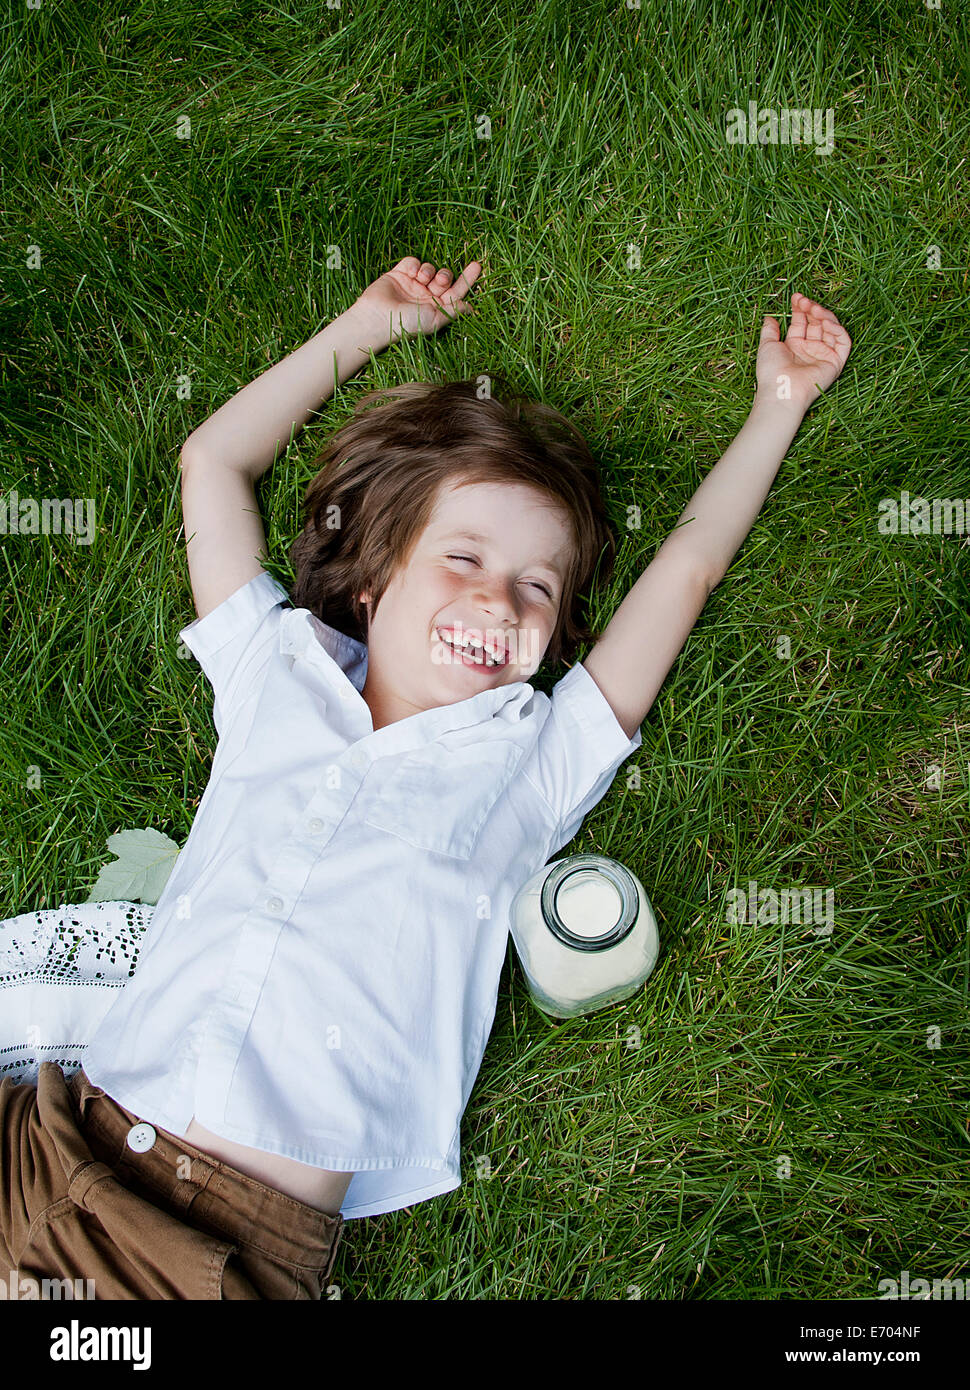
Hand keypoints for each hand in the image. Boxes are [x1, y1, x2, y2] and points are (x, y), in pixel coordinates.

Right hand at [353, 256, 481, 342]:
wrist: (377, 317)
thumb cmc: (407, 323)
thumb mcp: (435, 319)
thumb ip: (454, 311)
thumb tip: (472, 308)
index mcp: (436, 308)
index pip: (456, 292)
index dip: (467, 279)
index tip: (477, 266)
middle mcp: (426, 296)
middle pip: (445, 278)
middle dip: (445, 276)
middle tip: (440, 281)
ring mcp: (413, 284)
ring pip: (430, 268)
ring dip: (430, 271)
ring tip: (422, 279)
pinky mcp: (399, 274)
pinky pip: (413, 262)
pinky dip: (415, 264)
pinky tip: (411, 274)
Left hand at [755, 292, 851, 410]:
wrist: (781, 390)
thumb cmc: (771, 371)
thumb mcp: (767, 346)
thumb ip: (769, 331)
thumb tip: (769, 317)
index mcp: (795, 346)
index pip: (802, 322)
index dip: (800, 308)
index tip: (796, 297)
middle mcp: (810, 349)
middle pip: (817, 323)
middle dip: (811, 309)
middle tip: (803, 301)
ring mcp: (823, 355)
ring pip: (831, 328)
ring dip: (823, 315)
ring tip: (812, 307)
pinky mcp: (836, 362)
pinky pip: (842, 341)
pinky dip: (837, 329)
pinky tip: (825, 321)